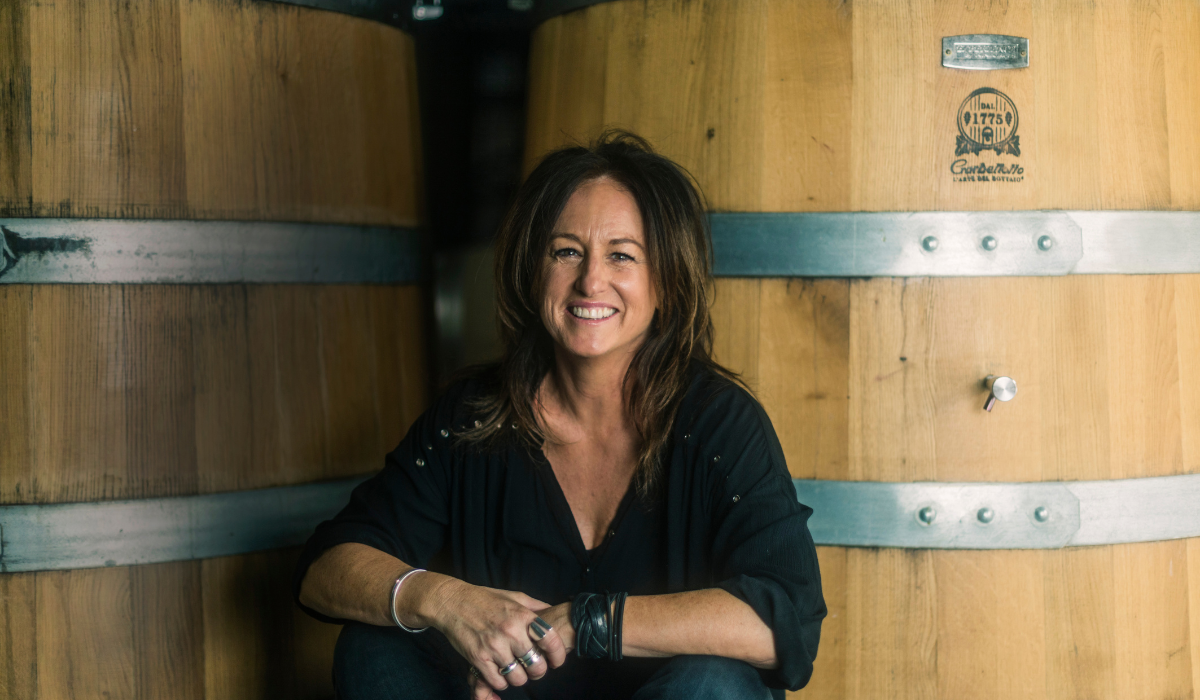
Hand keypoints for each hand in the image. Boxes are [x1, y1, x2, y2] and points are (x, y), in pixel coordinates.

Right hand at [423, 580, 568, 698]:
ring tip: (514, 669)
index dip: (558, 654)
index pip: (550, 640)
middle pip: (536, 666)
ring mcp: (494, 646)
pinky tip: (499, 671)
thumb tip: (555, 613)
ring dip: (518, 678)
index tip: (556, 661)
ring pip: (518, 678)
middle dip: (537, 671)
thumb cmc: (485, 599)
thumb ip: (536, 607)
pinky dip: (501, 682)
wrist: (452, 603)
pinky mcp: (478, 658)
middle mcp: (510, 631)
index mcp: (522, 615)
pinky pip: (498, 682)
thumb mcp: (514, 597)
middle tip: (532, 667)